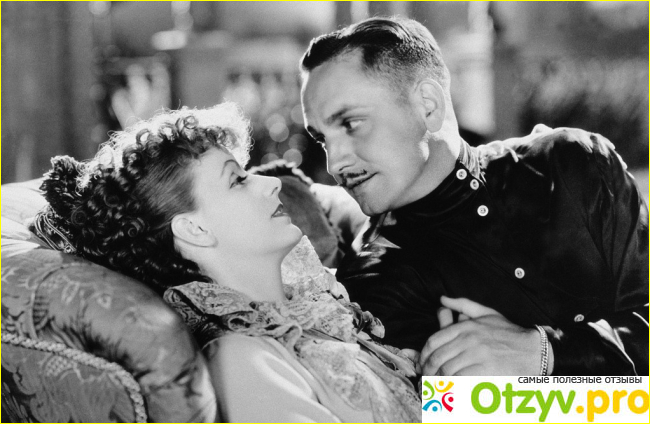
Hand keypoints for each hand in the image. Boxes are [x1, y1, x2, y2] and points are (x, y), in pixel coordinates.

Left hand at [418, 296, 542, 375]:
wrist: (534, 350)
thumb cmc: (509, 333)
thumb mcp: (486, 313)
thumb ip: (463, 305)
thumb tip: (442, 300)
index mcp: (466, 327)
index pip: (434, 341)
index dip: (423, 355)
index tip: (422, 364)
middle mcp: (469, 340)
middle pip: (437, 358)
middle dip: (427, 371)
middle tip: (425, 379)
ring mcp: (477, 356)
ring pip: (447, 371)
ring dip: (437, 381)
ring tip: (434, 386)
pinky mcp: (485, 372)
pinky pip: (461, 381)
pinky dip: (452, 387)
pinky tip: (449, 391)